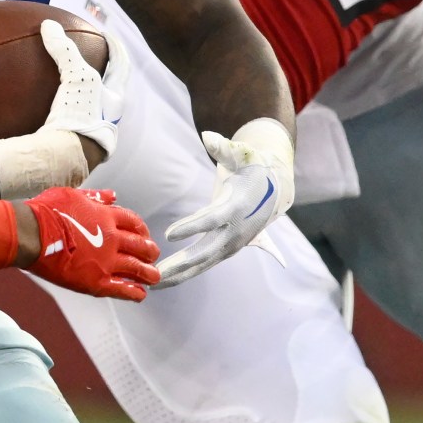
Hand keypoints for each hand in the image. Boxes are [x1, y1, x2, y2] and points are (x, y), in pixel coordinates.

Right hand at [0, 20, 125, 197]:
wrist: (67, 159)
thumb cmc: (81, 117)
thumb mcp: (77, 78)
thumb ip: (64, 51)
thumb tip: (47, 25)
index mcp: (115, 100)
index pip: (122, 66)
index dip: (116, 49)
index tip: (106, 35)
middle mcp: (107, 117)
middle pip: (108, 88)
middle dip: (101, 73)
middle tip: (90, 56)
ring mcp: (89, 133)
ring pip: (88, 107)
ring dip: (79, 94)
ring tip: (63, 81)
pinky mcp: (69, 144)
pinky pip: (64, 121)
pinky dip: (54, 111)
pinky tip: (35, 108)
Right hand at [24, 187, 158, 301]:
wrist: (30, 233)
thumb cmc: (45, 212)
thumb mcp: (72, 195)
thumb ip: (95, 197)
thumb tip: (112, 196)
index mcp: (106, 217)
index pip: (134, 223)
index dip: (142, 230)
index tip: (144, 235)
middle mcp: (111, 239)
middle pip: (141, 246)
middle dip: (150, 251)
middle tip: (152, 255)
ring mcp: (106, 261)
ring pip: (137, 268)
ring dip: (148, 273)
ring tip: (154, 277)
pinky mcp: (95, 281)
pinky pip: (121, 289)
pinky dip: (133, 292)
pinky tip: (140, 294)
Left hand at [156, 117, 295, 286]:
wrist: (272, 192)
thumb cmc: (252, 169)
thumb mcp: (243, 154)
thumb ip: (225, 147)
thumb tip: (209, 136)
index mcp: (236, 208)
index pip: (212, 219)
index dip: (192, 226)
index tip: (169, 234)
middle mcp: (234, 232)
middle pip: (205, 251)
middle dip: (180, 264)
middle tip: (155, 272)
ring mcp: (230, 245)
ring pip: (201, 264)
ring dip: (177, 276)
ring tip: (151, 285)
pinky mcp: (223, 251)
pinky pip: (200, 266)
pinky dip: (181, 275)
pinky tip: (159, 282)